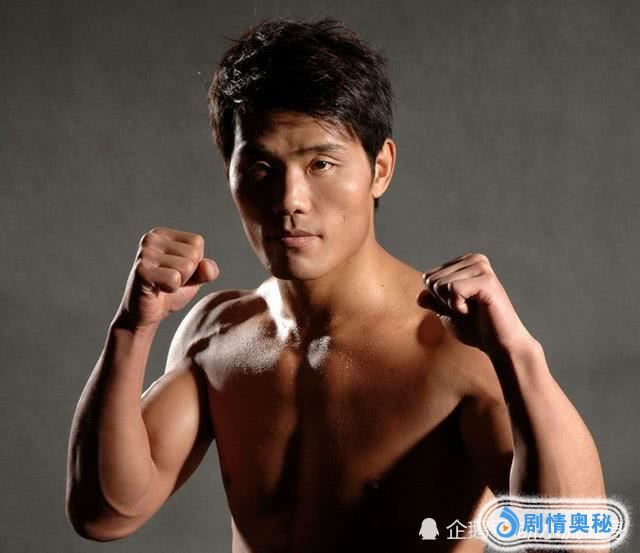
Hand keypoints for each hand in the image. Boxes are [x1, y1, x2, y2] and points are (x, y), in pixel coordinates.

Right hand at [113, 227, 218, 330]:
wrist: (146, 314)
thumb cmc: (169, 292)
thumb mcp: (195, 279)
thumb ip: (207, 270)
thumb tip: (208, 266)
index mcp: (163, 234)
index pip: (197, 242)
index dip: (194, 263)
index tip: (176, 271)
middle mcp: (151, 238)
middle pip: (193, 254)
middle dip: (187, 274)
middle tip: (168, 280)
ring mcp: (145, 253)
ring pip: (186, 266)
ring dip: (179, 282)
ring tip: (162, 284)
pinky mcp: (142, 270)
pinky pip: (174, 278)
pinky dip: (171, 289)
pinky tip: (157, 289)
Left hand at [417, 252, 534, 355]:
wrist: (500, 345)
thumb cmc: (475, 328)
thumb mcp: (446, 312)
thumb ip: (432, 300)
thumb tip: (420, 296)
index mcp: (465, 263)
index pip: (428, 277)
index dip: (437, 300)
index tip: (459, 306)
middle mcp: (474, 260)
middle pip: (431, 279)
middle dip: (442, 301)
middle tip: (466, 309)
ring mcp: (481, 268)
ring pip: (439, 284)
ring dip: (450, 304)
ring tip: (472, 309)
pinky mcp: (486, 280)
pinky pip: (452, 289)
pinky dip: (456, 306)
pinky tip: (474, 310)